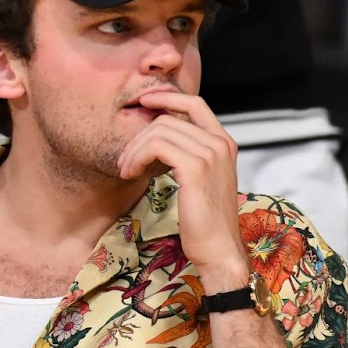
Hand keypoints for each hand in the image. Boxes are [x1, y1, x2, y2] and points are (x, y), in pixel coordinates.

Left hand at [118, 90, 248, 285]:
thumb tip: (159, 141)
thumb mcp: (199, 181)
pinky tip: (130, 173)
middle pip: (168, 118)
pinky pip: (156, 146)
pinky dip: (137, 157)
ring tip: (125, 170)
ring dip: (133, 149)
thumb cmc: (204, 222)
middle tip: (124, 160)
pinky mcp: (196, 168)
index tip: (142, 103)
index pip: (194, 103)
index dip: (165, 97)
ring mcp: (210, 153)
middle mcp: (220, 143)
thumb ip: (187, 156)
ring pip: (159, 130)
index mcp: (223, 142)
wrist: (219, 250)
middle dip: (138, 135)